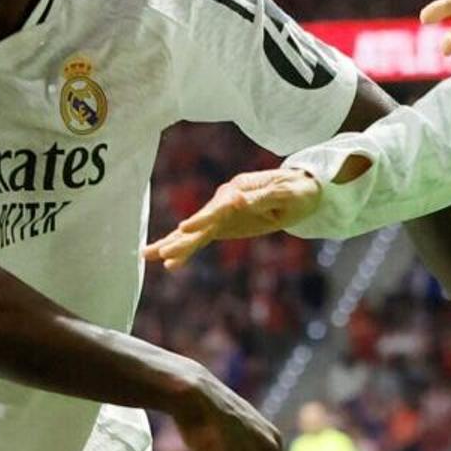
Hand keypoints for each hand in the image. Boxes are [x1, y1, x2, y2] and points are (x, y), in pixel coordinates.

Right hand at [148, 163, 341, 266]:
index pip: (219, 207)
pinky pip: (199, 239)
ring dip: (173, 244)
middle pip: (200, 222)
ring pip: (194, 233)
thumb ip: (262, 197)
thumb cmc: (297, 190)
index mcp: (239, 190)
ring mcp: (221, 213)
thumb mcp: (285, 193)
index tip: (187, 228)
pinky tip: (164, 260)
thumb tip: (237, 200)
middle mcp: (224, 200)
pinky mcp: (222, 225)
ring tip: (148, 256)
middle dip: (181, 238)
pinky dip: (182, 248)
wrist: (301, 190)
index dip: (204, 218)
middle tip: (163, 252)